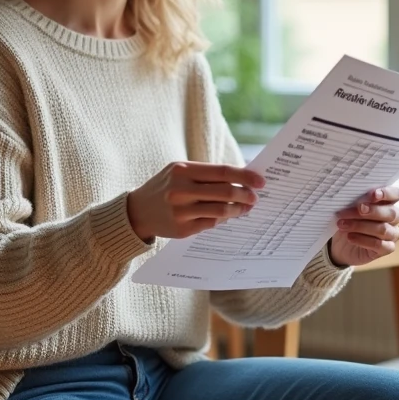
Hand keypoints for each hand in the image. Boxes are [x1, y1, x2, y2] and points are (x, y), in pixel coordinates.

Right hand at [127, 162, 263, 242]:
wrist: (137, 211)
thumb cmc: (166, 186)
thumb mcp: (180, 172)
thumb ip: (207, 174)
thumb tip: (242, 178)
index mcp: (182, 170)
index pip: (222, 171)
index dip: (245, 176)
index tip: (260, 181)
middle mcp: (181, 190)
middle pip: (225, 192)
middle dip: (246, 195)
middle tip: (255, 198)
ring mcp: (181, 211)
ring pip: (221, 210)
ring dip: (238, 210)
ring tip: (245, 208)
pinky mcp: (182, 229)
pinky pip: (211, 223)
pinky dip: (223, 219)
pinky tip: (227, 216)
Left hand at [328, 185, 398, 266]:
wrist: (341, 245)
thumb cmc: (348, 221)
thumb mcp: (348, 209)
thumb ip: (354, 202)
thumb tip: (348, 196)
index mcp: (387, 203)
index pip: (396, 194)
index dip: (388, 193)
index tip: (374, 194)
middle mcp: (393, 218)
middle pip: (391, 213)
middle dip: (374, 210)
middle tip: (359, 208)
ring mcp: (392, 235)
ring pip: (383, 229)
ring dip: (361, 226)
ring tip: (343, 224)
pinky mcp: (387, 249)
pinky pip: (379, 244)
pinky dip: (363, 240)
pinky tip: (350, 237)